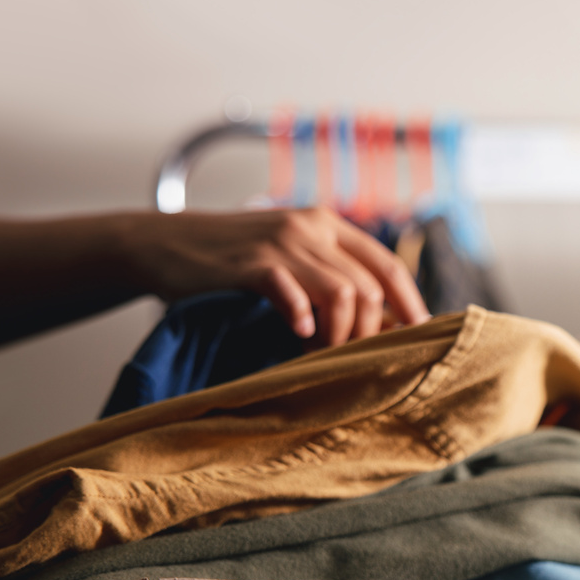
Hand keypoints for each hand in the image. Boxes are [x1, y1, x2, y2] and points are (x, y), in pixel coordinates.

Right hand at [125, 207, 429, 346]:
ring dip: (341, 333)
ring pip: (343, 292)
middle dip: (371, 330)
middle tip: (353, 355)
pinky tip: (298, 333)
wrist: (159, 243)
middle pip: (371, 286)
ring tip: (321, 350)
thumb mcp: (287, 255)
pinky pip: (293, 292)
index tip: (419, 336)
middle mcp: (311, 228)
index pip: (388, 265)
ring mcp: (281, 243)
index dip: (410, 303)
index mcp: (326, 224)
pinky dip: (302, 318)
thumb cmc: (227, 261)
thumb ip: (327, 273)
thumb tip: (374, 317)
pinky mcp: (250, 262)